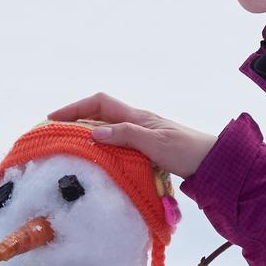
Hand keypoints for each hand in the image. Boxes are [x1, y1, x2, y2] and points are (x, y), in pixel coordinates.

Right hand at [50, 93, 217, 180]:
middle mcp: (136, 123)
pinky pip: (116, 145)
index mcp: (136, 116)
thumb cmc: (187, 151)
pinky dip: (101, 150)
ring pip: (106, 131)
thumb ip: (126, 136)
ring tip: (67, 150)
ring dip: (86, 137)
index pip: (99, 103)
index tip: (52, 118)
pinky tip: (94, 162)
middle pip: (98, 116)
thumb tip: (93, 133)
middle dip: (74, 121)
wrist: (213, 162)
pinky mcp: (145, 150)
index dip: (74, 107)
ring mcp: (141, 136)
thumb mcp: (156, 143)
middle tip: (52, 136)